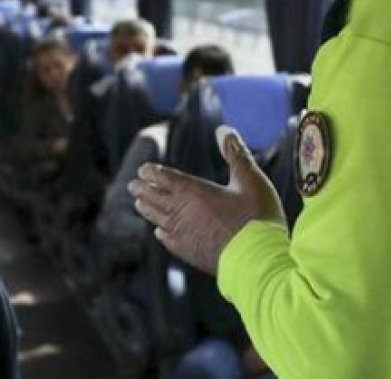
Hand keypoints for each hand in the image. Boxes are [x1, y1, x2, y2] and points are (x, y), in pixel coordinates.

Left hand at [129, 130, 284, 274]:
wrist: (257, 261)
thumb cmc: (257, 218)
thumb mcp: (251, 180)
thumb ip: (236, 154)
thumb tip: (223, 129)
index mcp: (194, 192)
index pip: (165, 178)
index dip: (152, 173)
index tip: (143, 169)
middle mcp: (182, 212)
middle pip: (155, 197)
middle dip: (143, 189)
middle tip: (133, 185)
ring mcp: (183, 234)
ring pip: (157, 218)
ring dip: (147, 209)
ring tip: (140, 204)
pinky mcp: (189, 253)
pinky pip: (168, 240)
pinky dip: (161, 232)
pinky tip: (161, 232)